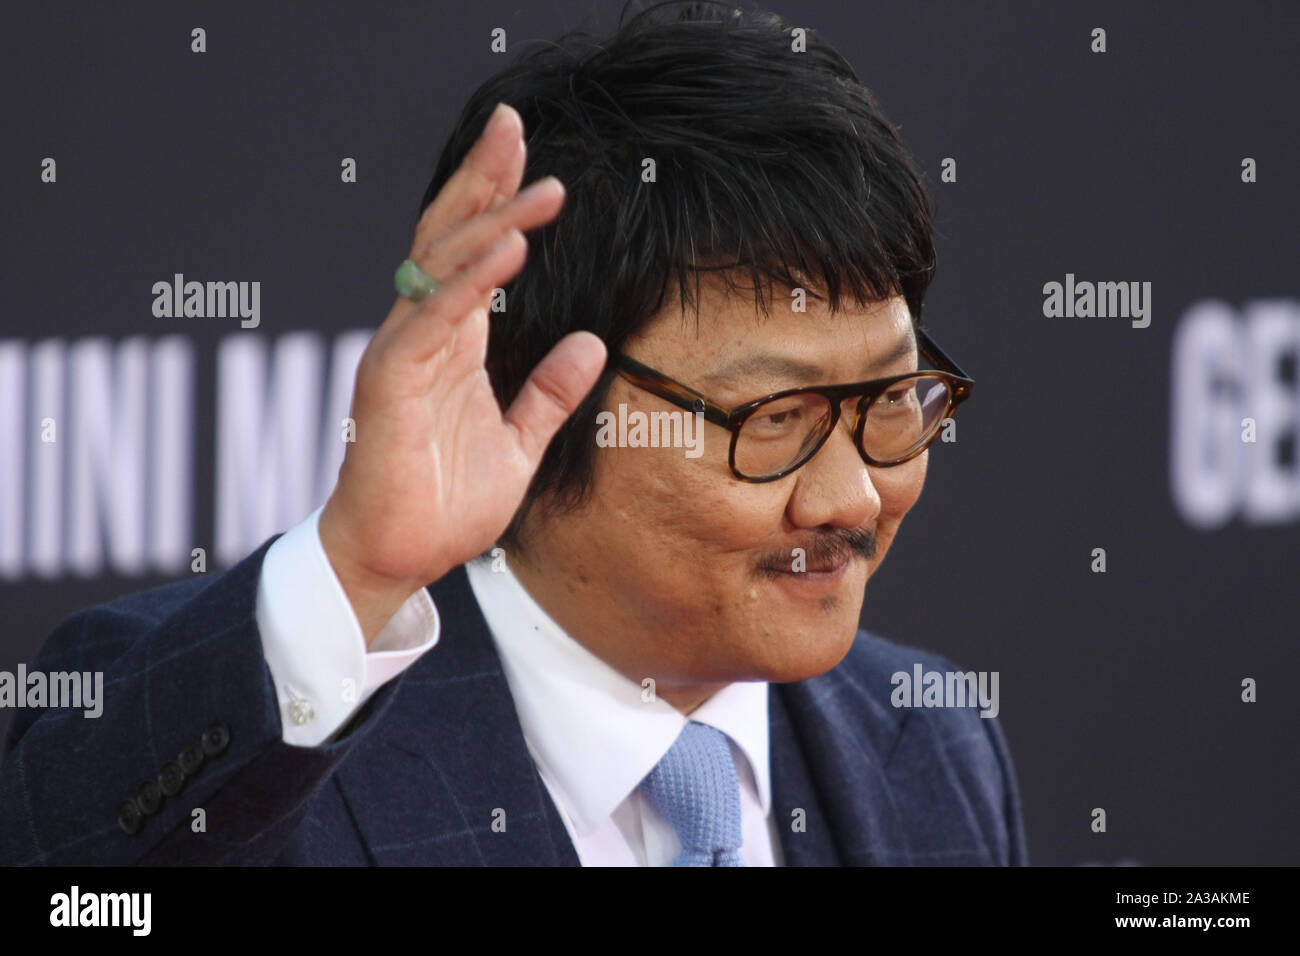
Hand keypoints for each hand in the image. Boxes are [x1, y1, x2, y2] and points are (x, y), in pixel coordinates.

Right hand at [318, 103, 606, 644]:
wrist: (394, 560)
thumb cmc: (443, 506)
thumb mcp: (518, 444)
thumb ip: (549, 394)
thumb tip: (590, 342)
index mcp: (451, 344)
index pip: (470, 253)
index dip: (496, 202)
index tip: (530, 158)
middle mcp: (421, 335)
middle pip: (447, 237)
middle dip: (482, 179)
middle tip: (513, 123)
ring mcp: (401, 354)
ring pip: (440, 266)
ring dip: (490, 220)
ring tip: (539, 186)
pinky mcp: (390, 383)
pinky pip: (433, 320)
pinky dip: (469, 282)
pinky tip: (508, 249)